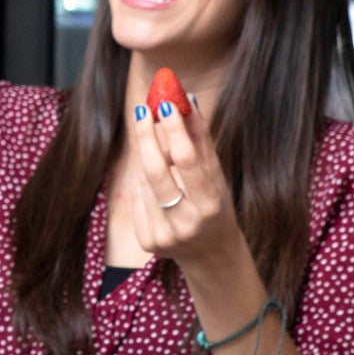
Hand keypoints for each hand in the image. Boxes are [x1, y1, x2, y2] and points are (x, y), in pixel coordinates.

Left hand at [129, 92, 246, 279]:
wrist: (211, 254)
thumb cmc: (216, 206)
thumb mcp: (216, 176)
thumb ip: (201, 140)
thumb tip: (187, 100)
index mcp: (209, 206)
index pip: (187, 161)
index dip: (174, 131)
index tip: (164, 104)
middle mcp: (186, 223)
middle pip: (156, 171)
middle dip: (147, 137)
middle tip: (142, 110)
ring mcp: (164, 235)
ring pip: (144, 182)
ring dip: (150, 162)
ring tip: (160, 155)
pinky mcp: (147, 242)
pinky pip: (138, 199)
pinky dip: (145, 186)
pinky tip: (159, 190)